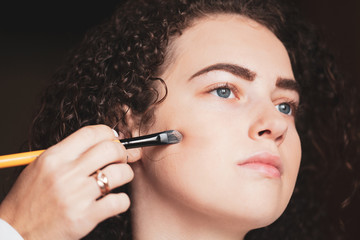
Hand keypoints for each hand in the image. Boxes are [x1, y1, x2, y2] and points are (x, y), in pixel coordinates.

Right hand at [0, 125, 139, 238]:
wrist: (15, 234)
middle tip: (121, 160)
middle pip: (110, 149)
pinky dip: (122, 201)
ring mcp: (76, 195)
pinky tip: (114, 201)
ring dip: (126, 174)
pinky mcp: (85, 217)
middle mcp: (65, 173)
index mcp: (53, 158)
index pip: (90, 133)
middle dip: (122, 153)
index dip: (108, 134)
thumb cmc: (28, 201)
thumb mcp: (40, 169)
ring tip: (120, 179)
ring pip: (120, 173)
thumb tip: (100, 144)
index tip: (114, 140)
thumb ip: (67, 155)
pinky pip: (119, 201)